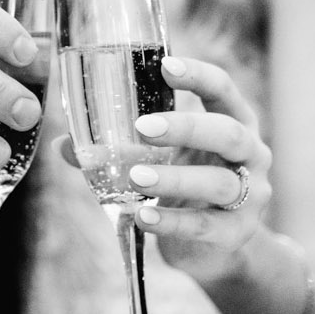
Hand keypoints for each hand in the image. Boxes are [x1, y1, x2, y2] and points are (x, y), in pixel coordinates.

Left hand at [51, 54, 271, 281]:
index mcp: (234, 122)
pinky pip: (204, 226)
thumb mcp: (163, 158)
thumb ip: (121, 148)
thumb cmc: (186, 186)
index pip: (223, 89)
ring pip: (218, 182)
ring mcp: (249, 196)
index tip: (165, 65)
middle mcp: (250, 155)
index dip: (198, 75)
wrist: (215, 248)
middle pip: (228, 133)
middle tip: (142, 128)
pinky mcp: (236, 234)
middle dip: (186, 128)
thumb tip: (64, 145)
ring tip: (136, 177)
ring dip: (175, 178)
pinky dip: (172, 221)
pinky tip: (143, 217)